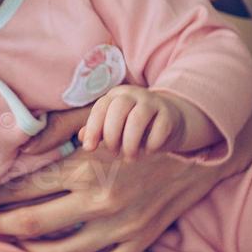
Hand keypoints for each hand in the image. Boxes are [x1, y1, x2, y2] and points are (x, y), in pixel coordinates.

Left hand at [0, 139, 229, 251]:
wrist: (193, 151)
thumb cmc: (138, 130)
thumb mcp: (99, 118)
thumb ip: (59, 129)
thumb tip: (24, 145)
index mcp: (85, 168)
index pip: (25, 189)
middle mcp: (98, 201)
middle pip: (33, 224)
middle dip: (0, 225)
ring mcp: (118, 227)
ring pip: (60, 251)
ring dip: (32, 248)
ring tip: (19, 240)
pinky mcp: (137, 243)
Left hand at [80, 86, 215, 160]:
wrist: (170, 121)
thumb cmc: (134, 126)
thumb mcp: (114, 127)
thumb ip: (97, 131)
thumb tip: (82, 138)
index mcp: (116, 95)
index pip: (101, 107)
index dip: (93, 129)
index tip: (89, 149)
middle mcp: (134, 94)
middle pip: (119, 109)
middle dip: (112, 135)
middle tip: (113, 152)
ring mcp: (153, 102)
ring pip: (138, 119)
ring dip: (131, 143)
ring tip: (130, 157)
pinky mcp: (169, 114)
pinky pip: (160, 129)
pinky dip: (151, 145)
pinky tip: (148, 151)